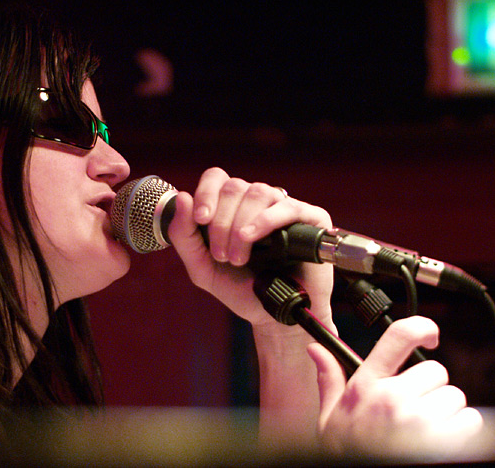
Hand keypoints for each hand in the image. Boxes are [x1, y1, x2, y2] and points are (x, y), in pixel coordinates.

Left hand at [167, 167, 333, 330]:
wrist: (272, 316)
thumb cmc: (240, 289)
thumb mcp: (201, 267)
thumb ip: (184, 235)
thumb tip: (182, 197)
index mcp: (232, 206)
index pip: (217, 178)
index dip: (206, 193)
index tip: (200, 219)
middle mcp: (258, 202)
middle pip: (234, 187)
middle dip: (221, 223)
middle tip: (221, 255)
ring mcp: (284, 207)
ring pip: (257, 193)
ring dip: (240, 226)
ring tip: (239, 258)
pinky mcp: (311, 218)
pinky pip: (287, 206)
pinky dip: (265, 220)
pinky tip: (252, 237)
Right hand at [308, 316, 483, 458]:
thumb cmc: (347, 452)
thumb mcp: (330, 415)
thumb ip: (330, 379)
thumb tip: (317, 351)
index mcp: (366, 385)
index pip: (399, 336)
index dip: (422, 327)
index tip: (430, 335)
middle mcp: (393, 398)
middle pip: (436, 371)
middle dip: (430, 389)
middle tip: (414, 410)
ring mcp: (418, 420)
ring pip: (455, 396)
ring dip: (447, 412)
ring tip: (424, 430)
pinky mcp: (442, 440)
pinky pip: (471, 420)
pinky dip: (463, 431)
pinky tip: (440, 441)